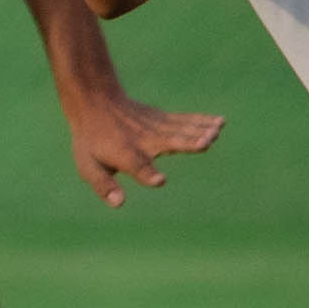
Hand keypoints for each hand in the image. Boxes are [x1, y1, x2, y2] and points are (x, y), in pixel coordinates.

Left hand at [62, 75, 221, 205]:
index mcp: (124, 155)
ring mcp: (155, 128)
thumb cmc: (92, 142)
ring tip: (216, 132)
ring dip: (200, 131)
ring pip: (180, 130)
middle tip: (205, 144)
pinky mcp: (164, 119)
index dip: (147, 174)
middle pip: (168, 142)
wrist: (95, 103)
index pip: (137, 166)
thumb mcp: (89, 166)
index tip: (159, 180)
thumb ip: (104, 185)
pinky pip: (185, 121)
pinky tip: (220, 122)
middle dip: (186, 144)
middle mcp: (143, 140)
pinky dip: (202, 121)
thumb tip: (118, 203)